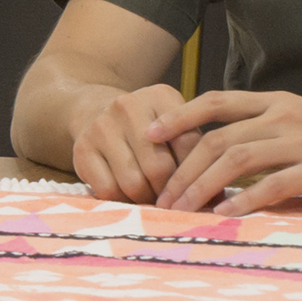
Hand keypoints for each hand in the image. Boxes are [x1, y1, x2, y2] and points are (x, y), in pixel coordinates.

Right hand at [69, 83, 226, 202]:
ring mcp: (102, 126)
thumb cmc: (146, 127)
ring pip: (134, 182)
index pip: (189, 145)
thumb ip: (196, 155)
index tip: (203, 196)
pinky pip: (108, 190)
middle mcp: (129, 106)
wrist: (94, 110)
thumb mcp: (174, 127)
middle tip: (176, 204)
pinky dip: (122, 201)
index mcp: (161, 96)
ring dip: (147, 200)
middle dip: (171, 193)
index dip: (198, 176)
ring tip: (153, 199)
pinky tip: (128, 195)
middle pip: (160, 167)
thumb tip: (219, 198)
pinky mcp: (82, 148)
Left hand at [147, 92, 301, 216]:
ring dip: (204, 185)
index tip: (149, 133)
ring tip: (182, 209)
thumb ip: (262, 130)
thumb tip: (217, 152)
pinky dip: (246, 200)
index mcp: (275, 102)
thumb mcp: (299, 122)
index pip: (217, 101)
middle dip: (184, 167)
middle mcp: (284, 116)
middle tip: (162, 195)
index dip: (180, 116)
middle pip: (219, 137)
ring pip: (239, 158)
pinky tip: (226, 215)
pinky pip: (275, 184)